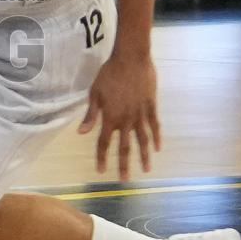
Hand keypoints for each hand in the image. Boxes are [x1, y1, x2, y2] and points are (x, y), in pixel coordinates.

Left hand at [78, 55, 160, 180]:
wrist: (131, 58)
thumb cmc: (109, 74)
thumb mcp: (95, 93)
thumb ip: (90, 115)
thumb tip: (81, 133)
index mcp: (110, 118)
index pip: (104, 142)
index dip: (102, 158)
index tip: (101, 171)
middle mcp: (126, 120)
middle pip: (125, 147)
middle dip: (124, 165)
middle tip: (125, 180)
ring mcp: (140, 114)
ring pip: (143, 140)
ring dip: (144, 156)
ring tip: (146, 169)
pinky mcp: (151, 106)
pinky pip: (155, 125)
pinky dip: (157, 137)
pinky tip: (159, 148)